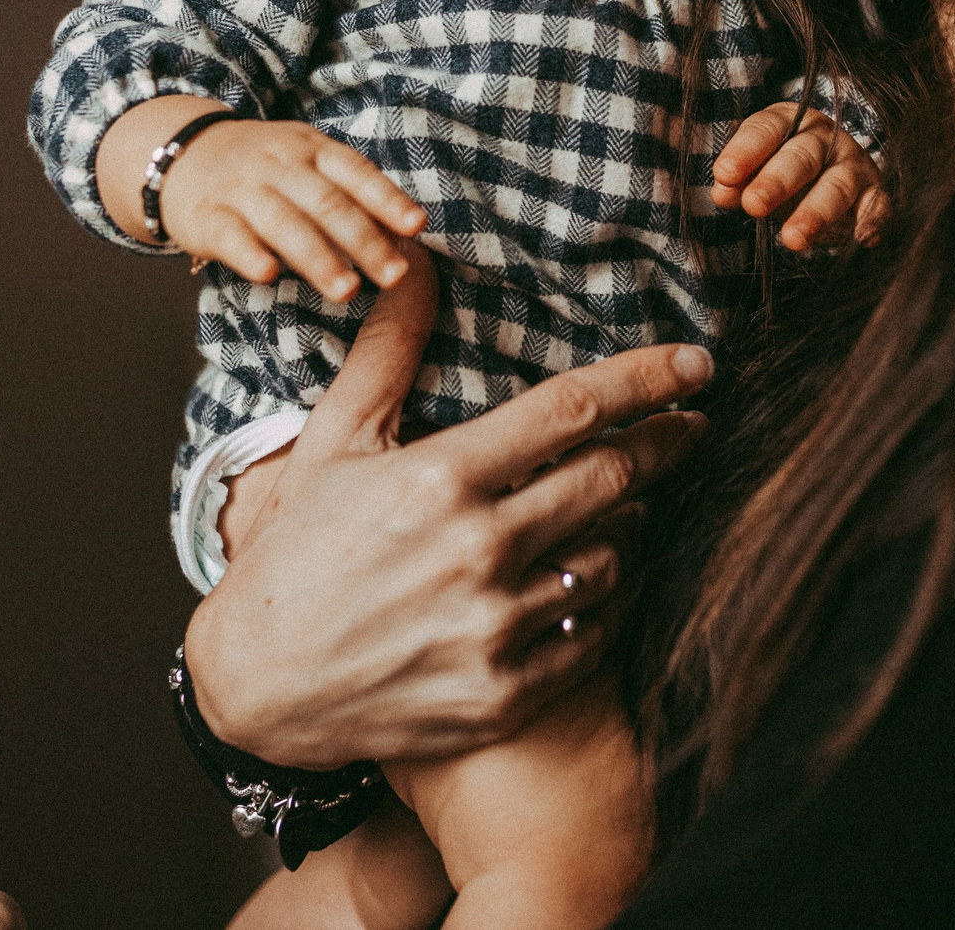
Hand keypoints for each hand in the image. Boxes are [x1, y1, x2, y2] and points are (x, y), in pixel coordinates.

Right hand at [162, 118, 427, 300]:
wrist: (184, 153)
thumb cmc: (265, 169)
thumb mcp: (307, 163)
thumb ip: (349, 194)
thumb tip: (405, 234)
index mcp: (312, 149)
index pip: (356, 173)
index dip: (387, 200)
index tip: (416, 227)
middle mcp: (279, 164)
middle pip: (327, 203)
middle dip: (364, 241)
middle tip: (393, 276)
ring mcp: (242, 189)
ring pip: (284, 223)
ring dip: (318, 258)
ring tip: (347, 291)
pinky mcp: (207, 216)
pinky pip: (231, 236)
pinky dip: (250, 254)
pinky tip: (269, 275)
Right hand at [186, 239, 711, 767]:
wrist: (257, 685)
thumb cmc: (296, 551)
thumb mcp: (334, 440)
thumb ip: (388, 349)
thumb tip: (421, 261)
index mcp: (440, 479)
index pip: (574, 410)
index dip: (648, 380)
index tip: (697, 365)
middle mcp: (477, 551)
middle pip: (612, 479)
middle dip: (665, 443)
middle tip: (690, 427)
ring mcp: (494, 628)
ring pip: (612, 559)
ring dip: (626, 527)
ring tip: (615, 511)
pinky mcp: (504, 693)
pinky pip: (592, 636)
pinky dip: (600, 604)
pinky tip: (586, 582)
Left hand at [709, 102, 885, 249]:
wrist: (832, 169)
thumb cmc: (782, 168)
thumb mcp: (755, 169)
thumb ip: (737, 180)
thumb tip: (722, 192)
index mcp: (790, 122)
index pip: (767, 130)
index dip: (745, 151)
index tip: (725, 174)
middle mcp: (825, 138)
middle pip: (802, 157)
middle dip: (777, 181)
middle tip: (754, 205)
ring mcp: (852, 164)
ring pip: (837, 186)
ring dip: (816, 213)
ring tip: (793, 239)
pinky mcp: (874, 191)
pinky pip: (877, 205)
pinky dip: (872, 221)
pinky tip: (863, 240)